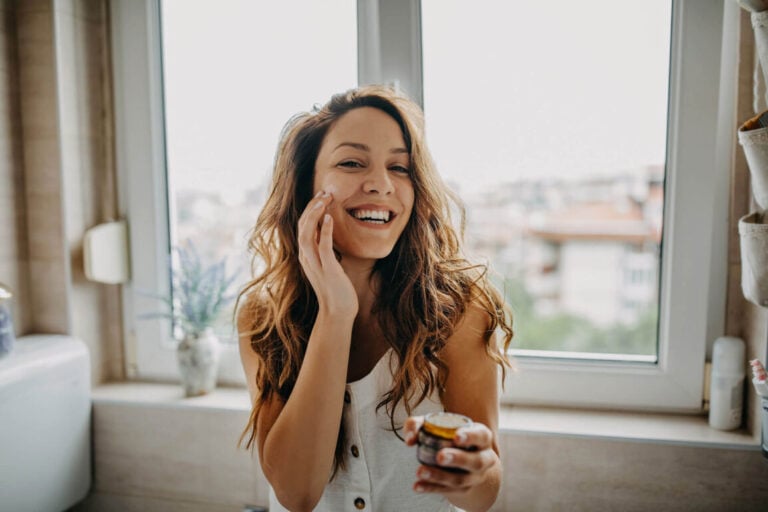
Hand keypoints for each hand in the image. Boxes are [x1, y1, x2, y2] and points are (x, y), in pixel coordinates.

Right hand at [297, 190, 357, 315]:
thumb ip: (324, 250)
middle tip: (324, 192)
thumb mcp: (328, 265)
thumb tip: (326, 233)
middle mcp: (306, 258)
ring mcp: (315, 264)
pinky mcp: (327, 270)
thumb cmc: (336, 289)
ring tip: (324, 199)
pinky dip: (324, 231)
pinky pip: (322, 247)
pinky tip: (329, 218)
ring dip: (315, 214)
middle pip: (302, 226)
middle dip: (312, 207)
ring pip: (307, 233)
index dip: (310, 210)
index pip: (303, 227)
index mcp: (306, 256)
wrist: (338, 312)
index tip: (321, 196)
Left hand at [404, 415, 498, 495]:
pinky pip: (447, 490)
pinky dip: (431, 488)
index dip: (470, 436)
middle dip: (458, 459)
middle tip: (440, 457)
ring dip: (439, 476)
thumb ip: (419, 424)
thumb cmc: (448, 435)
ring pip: (460, 479)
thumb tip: (410, 439)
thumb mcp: (437, 424)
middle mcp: (484, 458)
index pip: (481, 435)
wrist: (463, 460)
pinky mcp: (463, 489)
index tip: (456, 437)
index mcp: (482, 437)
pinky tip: (418, 485)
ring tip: (420, 471)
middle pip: (475, 461)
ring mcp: (475, 477)